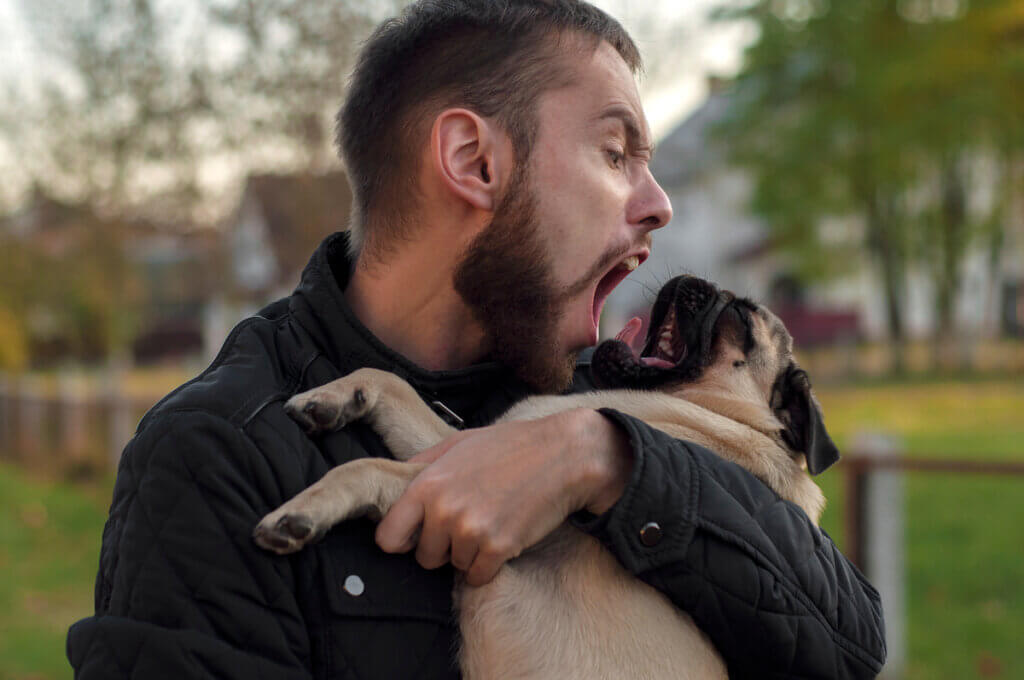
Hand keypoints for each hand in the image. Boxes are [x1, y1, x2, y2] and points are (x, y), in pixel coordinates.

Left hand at [374, 409, 632, 585]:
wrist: (563, 455)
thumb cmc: (511, 445)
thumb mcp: (459, 443)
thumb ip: (423, 464)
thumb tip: (396, 479)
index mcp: (428, 485)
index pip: (388, 537)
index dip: (402, 539)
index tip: (416, 536)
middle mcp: (444, 511)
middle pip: (425, 557)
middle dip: (443, 546)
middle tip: (468, 522)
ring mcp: (471, 532)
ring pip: (455, 566)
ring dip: (470, 553)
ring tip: (491, 522)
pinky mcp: (499, 549)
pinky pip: (478, 576)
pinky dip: (489, 565)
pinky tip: (503, 537)